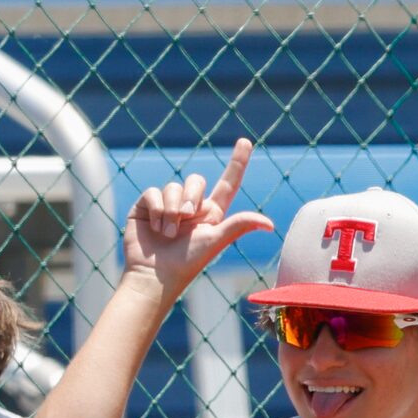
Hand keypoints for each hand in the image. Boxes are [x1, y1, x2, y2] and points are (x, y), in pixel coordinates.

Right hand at [123, 138, 274, 302]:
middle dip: (191, 197)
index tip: (245, 141)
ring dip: (171, 211)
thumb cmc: (187, 263)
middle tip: (186, 219)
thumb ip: (240, 225)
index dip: (237, 162)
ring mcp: (168, 205)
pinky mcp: (147, 206)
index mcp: (211, 214)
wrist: (155, 276)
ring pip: (173, 186)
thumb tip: (270, 224)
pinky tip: (154, 228)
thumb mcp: (215, 241)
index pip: (228, 183)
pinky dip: (155, 210)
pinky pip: (153, 192)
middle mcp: (191, 207)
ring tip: (168, 234)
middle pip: (196, 180)